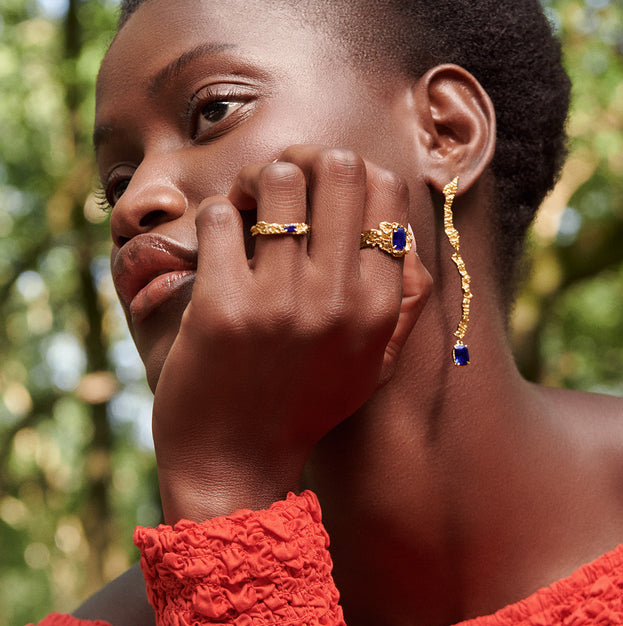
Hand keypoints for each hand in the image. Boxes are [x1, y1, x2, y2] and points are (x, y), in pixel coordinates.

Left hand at [152, 146, 430, 523]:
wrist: (237, 465)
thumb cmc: (305, 404)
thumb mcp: (375, 360)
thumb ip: (404, 299)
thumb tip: (404, 231)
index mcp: (381, 303)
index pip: (387, 188)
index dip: (351, 173)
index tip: (321, 193)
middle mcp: (339, 297)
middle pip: (338, 166)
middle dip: (303, 161)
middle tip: (276, 189)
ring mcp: (281, 302)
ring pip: (277, 178)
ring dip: (254, 183)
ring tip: (244, 211)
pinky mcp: (222, 308)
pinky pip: (219, 217)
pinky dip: (215, 221)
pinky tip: (215, 249)